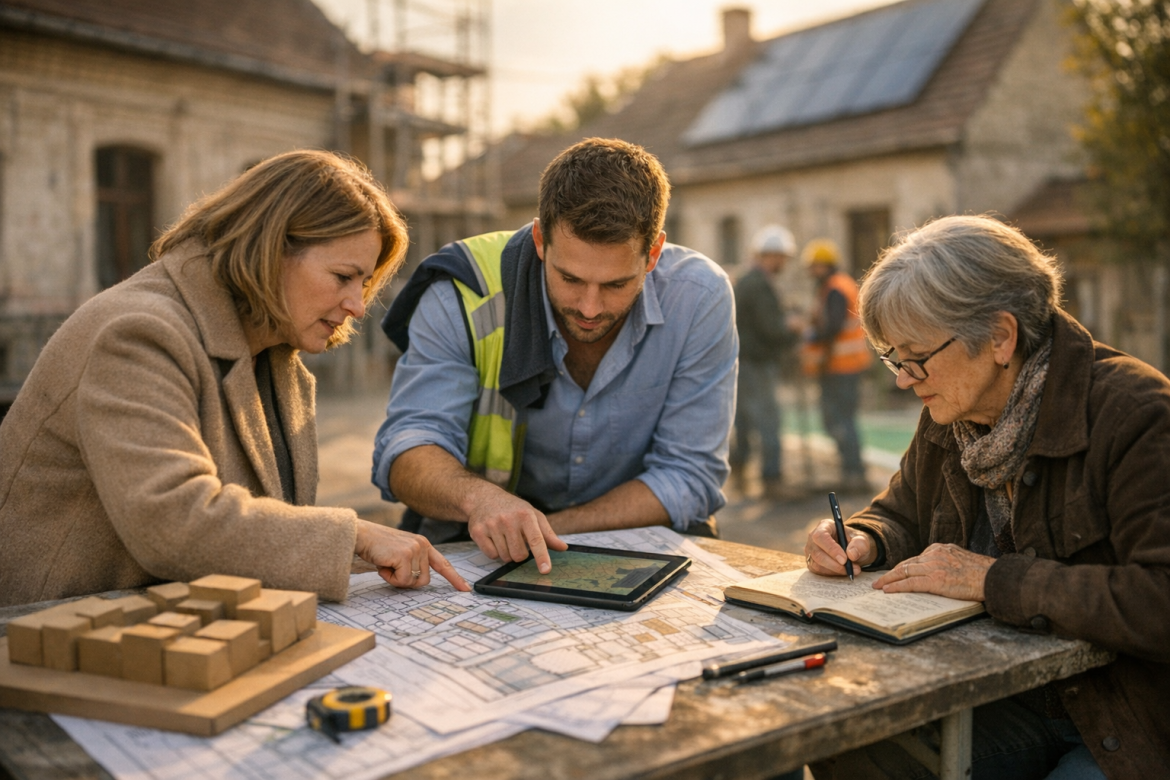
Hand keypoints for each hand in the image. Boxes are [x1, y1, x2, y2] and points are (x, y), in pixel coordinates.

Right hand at [354, 520, 469, 590]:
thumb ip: (413, 563)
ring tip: (386, 564)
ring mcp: (415, 550)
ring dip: (396, 579)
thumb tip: (419, 580)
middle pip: (424, 580)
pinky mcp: (405, 555)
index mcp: (423, 544)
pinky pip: (402, 580)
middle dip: (406, 580)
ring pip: (413, 582)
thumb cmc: (377, 547)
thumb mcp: (400, 552)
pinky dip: (390, 578)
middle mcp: (423, 545)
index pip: (443, 564)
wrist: (361, 535)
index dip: (454, 578)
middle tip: (391, 569)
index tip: (465, 589)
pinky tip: (383, 564)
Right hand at [466, 487, 567, 573]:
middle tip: (517, 540)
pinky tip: (493, 538)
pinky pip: (491, 555)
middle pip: (519, 555)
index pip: (536, 540)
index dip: (542, 556)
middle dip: (520, 553)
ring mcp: (491, 525)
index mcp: (526, 515)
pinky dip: (494, 551)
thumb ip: (547, 534)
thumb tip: (563, 548)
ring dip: (507, 552)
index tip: (545, 570)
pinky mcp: (478, 531)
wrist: (484, 498)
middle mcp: (508, 519)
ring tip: (504, 537)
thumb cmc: (513, 509)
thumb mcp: (533, 516)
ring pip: (505, 557)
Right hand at [804, 518, 874, 575]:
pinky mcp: (812, 562)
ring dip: (835, 570)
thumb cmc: (855, 542)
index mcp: (825, 526)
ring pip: (817, 564)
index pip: (821, 536)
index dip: (831, 549)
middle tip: (851, 568)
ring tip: (852, 570)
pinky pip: (818, 571)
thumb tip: (851, 554)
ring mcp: (811, 550)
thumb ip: (859, 545)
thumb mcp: (862, 540)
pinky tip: (842, 571)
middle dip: (834, 564)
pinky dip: (832, 574)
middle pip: (817, 553)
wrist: (852, 551)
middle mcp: (813, 538)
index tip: (844, 559)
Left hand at [872, 543, 992, 600]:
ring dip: (889, 580)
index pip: (915, 559)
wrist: (993, 578)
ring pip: (905, 572)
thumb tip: (934, 571)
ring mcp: (934, 566)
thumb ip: (945, 561)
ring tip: (879, 586)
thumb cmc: (981, 573)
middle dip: (891, 573)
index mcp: (940, 549)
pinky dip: (897, 587)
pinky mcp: (936, 580)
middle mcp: (934, 555)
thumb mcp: (960, 559)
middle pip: (906, 564)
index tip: (894, 573)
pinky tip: (888, 591)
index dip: (902, 568)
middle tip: (878, 581)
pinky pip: (911, 583)